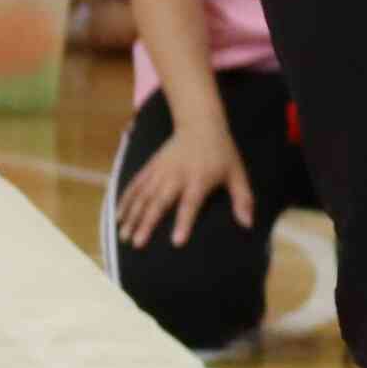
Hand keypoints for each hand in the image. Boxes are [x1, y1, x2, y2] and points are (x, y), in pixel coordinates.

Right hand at [118, 120, 252, 248]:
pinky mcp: (150, 166)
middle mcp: (176, 175)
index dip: (183, 223)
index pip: (190, 204)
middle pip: (159, 202)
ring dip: (131, 216)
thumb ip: (243, 199)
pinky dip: (125, 200)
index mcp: (199, 179)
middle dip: (147, 223)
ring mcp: (160, 170)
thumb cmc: (222, 152)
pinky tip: (118, 216)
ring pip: (143, 195)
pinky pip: (135, 184)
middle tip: (137, 243)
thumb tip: (248, 224)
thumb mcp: (237, 173)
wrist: (200, 123)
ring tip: (123, 236)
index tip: (176, 242)